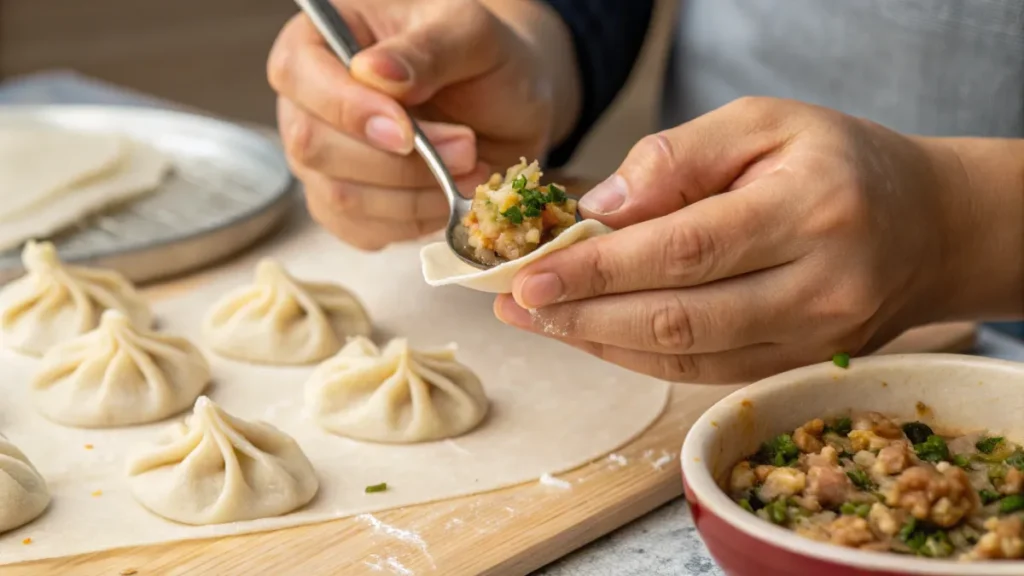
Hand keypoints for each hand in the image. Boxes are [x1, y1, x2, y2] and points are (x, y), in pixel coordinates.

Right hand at [268, 0, 576, 249]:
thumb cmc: (484, 58)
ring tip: (469, 168)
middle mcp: (308, 102)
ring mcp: (321, 160)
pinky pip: (361, 230)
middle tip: (465, 148)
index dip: (347, 110)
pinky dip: (413, 221)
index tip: (407, 132)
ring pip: (341, 197)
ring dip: (415, 195)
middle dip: (399, 162)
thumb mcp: (470, 33)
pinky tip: (447, 195)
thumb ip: (425, 50)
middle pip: (314, 146)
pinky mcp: (345, 207)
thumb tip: (373, 73)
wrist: (510, 106)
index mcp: (320, 39)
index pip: (297, 74)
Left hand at [494, 97, 970, 382]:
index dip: (598, 270)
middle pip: (677, 317)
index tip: (529, 276)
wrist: (926, 226)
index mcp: (810, 211)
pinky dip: (639, 358)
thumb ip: (677, 159)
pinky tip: (593, 336)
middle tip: (516, 305)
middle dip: (582, 316)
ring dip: (600, 343)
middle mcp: (818, 287)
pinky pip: (704, 372)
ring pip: (685, 356)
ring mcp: (813, 339)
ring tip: (539, 321)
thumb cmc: (839, 161)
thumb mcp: (763, 122)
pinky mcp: (799, 365)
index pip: (683, 250)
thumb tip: (599, 210)